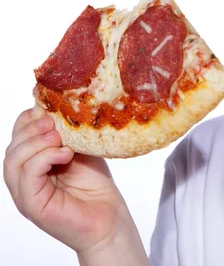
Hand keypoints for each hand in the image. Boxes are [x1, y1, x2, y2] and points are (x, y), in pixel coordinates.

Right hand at [3, 105, 131, 253]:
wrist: (109, 217)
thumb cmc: (95, 184)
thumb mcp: (81, 149)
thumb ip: (67, 132)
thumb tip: (57, 108)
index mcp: (32, 162)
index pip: (18, 135)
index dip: (29, 119)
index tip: (48, 108)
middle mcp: (24, 178)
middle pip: (12, 147)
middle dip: (31, 129)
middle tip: (53, 122)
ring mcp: (25, 193)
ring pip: (13, 161)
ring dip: (36, 143)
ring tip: (59, 138)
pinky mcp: (32, 204)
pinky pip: (27, 176)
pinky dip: (44, 158)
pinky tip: (65, 154)